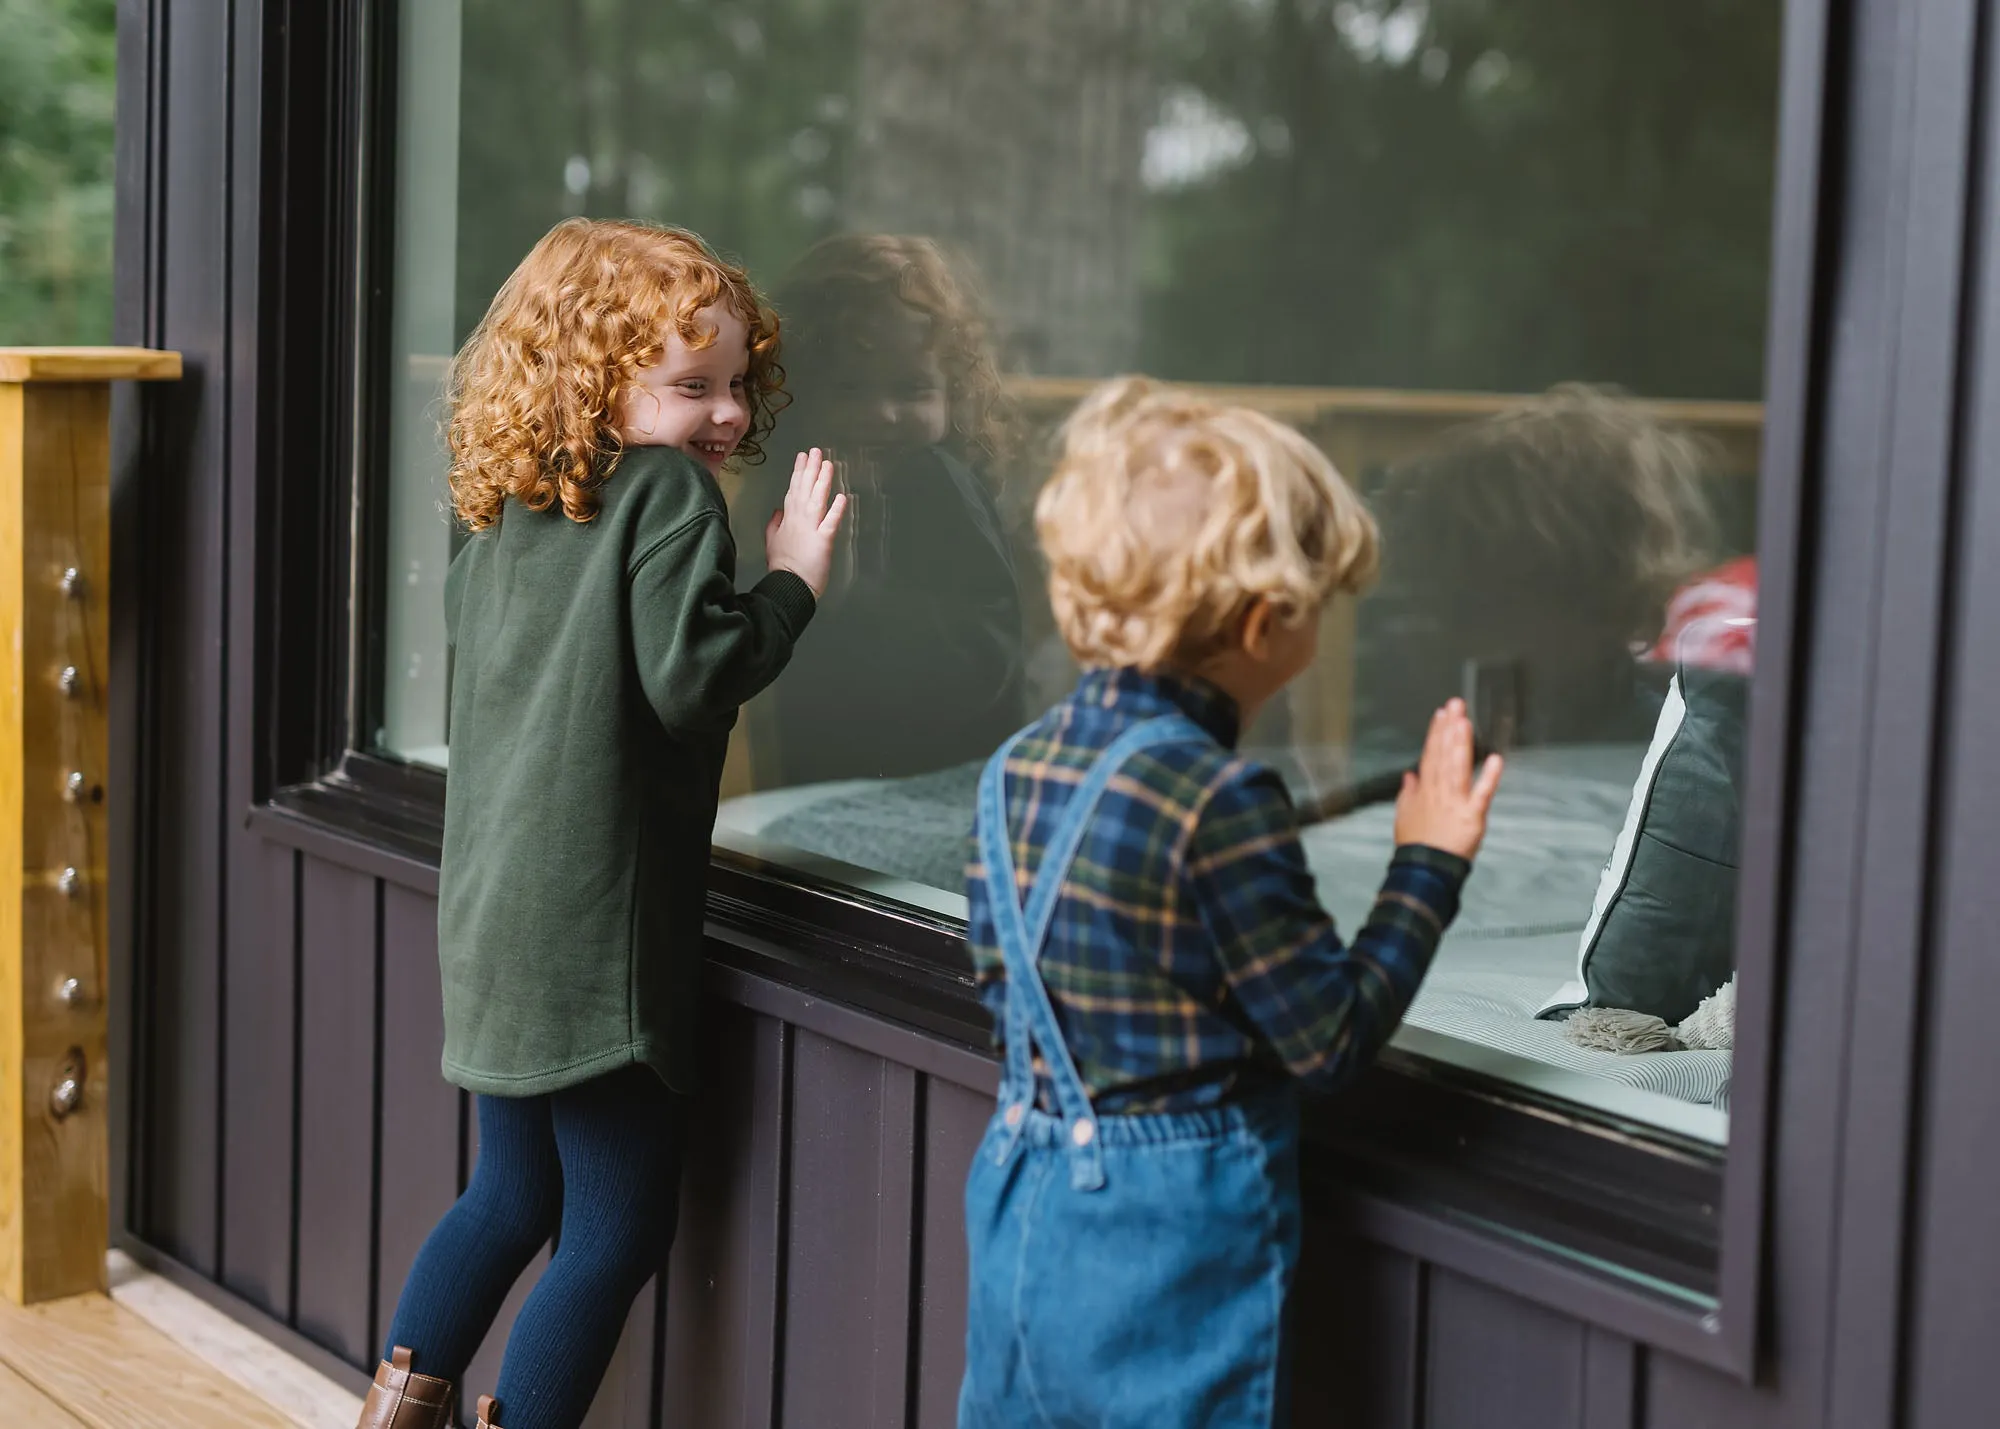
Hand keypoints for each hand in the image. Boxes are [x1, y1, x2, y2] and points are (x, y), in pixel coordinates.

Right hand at [764, 448, 847, 597]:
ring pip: (817, 500)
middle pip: (804, 489)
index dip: (798, 472)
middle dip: (810, 469)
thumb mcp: (772, 542)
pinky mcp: (823, 541)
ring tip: (828, 464)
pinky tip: (842, 496)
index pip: (793, 490)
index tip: (802, 457)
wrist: (788, 586)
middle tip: (816, 451)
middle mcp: (799, 520)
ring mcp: (811, 529)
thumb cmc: (782, 567)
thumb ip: (775, 524)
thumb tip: (778, 511)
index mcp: (788, 520)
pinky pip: (831, 522)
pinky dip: (837, 510)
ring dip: (823, 481)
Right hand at [1392, 698, 1503, 859]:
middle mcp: (1438, 791)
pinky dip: (1489, 777)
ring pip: (1458, 767)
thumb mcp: (1404, 815)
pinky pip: (1482, 793)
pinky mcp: (1472, 815)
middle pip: (1444, 755)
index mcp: (1424, 790)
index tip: (1441, 713)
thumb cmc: (1415, 844)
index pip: (1430, 755)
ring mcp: (1455, 802)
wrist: (1424, 869)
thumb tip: (1409, 774)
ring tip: (1465, 721)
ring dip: (1462, 743)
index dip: (1435, 733)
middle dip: (1450, 728)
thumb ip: (1408, 792)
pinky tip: (1495, 759)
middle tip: (1456, 704)